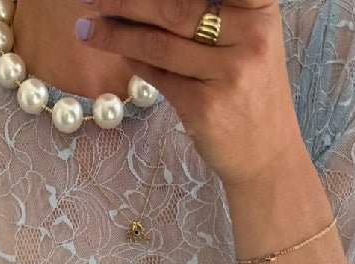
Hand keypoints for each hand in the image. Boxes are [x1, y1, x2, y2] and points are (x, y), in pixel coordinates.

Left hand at [74, 0, 302, 187]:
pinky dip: (133, 60)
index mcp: (259, 9)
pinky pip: (158, 76)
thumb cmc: (250, 91)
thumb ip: (209, 14)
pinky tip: (115, 51)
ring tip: (86, 25)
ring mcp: (228, 72)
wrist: (268, 156)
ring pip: (158, 42)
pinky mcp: (205, 106)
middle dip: (124, 0)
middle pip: (173, 6)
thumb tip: (138, 2)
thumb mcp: (245, 41)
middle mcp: (250, 35)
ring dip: (115, 32)